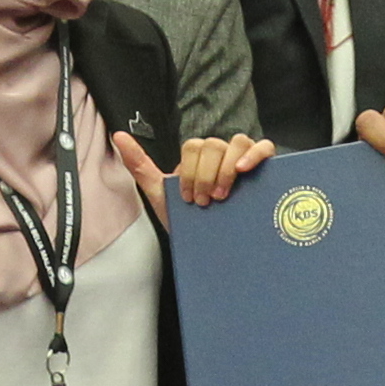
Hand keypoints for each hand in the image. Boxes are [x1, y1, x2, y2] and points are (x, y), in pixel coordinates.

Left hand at [108, 128, 271, 209]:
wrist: (208, 250)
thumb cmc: (187, 220)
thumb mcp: (160, 193)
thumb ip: (139, 164)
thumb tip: (118, 135)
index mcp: (199, 158)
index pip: (194, 146)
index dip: (190, 171)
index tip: (188, 198)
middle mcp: (221, 155)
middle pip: (214, 144)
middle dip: (205, 176)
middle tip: (204, 202)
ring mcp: (243, 160)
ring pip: (238, 142)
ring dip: (227, 169)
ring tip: (223, 195)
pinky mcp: (265, 169)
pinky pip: (266, 147)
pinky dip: (256, 153)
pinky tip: (245, 170)